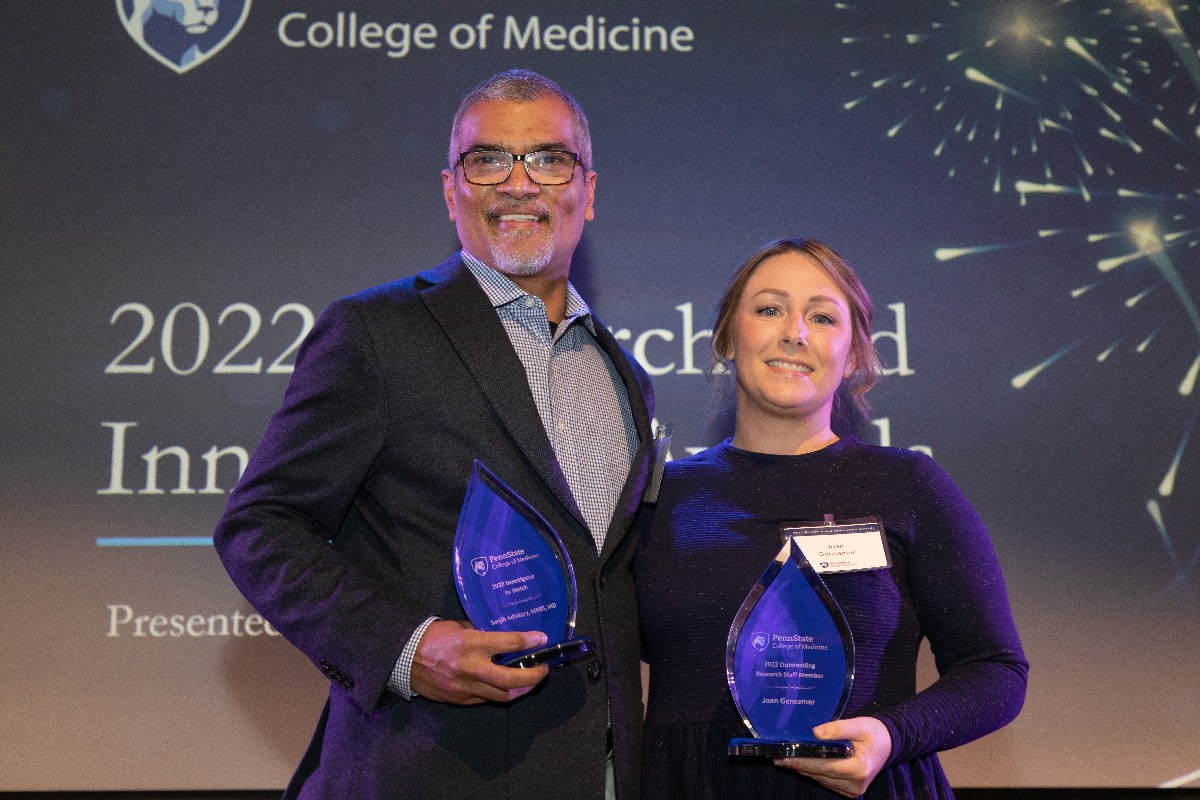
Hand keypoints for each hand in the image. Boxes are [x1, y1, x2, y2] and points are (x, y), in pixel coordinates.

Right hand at [410, 620, 549, 704]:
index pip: (509, 644)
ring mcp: (465, 688)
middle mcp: (471, 668)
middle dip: (534, 677)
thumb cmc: (432, 636)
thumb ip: (481, 633)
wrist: (403, 657)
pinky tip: (505, 687)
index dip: (530, 641)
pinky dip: (499, 694)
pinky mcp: (459, 700)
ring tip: (529, 682)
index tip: (542, 639)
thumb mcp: (459, 626)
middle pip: (512, 680)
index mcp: (471, 644)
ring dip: (521, 690)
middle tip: (543, 670)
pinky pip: (485, 700)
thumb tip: (502, 636)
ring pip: (502, 696)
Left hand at [775, 716, 891, 797]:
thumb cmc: (874, 733)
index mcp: (859, 769)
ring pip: (821, 779)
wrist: (888, 744)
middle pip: (820, 775)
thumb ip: (837, 729)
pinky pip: (826, 781)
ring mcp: (853, 790)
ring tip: (784, 759)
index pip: (825, 766)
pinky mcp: (849, 790)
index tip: (785, 756)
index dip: (804, 761)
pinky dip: (813, 772)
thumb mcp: (858, 724)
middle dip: (798, 765)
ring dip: (803, 769)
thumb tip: (814, 733)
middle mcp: (856, 784)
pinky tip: (800, 763)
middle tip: (778, 757)